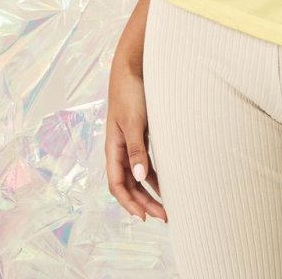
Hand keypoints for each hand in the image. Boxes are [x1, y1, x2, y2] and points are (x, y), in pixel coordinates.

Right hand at [105, 56, 167, 222]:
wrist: (133, 66)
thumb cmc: (130, 92)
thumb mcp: (134, 122)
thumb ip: (135, 149)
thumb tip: (137, 177)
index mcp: (113, 148)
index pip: (117, 184)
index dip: (129, 203)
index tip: (145, 216)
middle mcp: (120, 148)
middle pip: (129, 184)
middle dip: (144, 202)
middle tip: (164, 216)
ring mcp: (131, 141)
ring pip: (138, 174)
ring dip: (151, 190)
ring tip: (168, 206)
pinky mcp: (142, 132)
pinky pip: (146, 161)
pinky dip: (154, 174)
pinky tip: (167, 182)